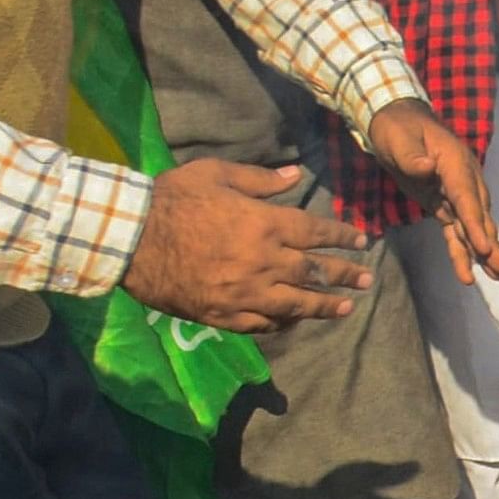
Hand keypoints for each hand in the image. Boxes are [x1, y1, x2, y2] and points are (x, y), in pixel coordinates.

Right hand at [122, 161, 369, 333]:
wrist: (131, 239)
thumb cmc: (173, 199)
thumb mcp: (217, 174)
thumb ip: (260, 179)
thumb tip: (296, 175)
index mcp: (265, 224)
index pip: (316, 233)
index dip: (342, 238)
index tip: (361, 243)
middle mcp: (262, 262)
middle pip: (313, 271)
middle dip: (344, 274)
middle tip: (367, 279)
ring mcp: (243, 293)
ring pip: (295, 304)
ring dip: (324, 306)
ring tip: (347, 307)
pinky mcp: (222, 315)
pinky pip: (261, 324)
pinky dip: (282, 323)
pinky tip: (295, 321)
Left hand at [365, 101, 498, 285]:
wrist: (399, 121)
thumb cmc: (398, 129)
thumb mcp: (399, 139)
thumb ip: (412, 156)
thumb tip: (427, 168)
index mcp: (455, 164)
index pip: (467, 198)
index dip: (475, 224)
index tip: (485, 248)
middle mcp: (464, 180)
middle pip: (479, 216)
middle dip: (490, 244)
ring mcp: (457, 193)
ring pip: (473, 226)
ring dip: (485, 252)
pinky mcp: (445, 204)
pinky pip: (456, 230)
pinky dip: (463, 250)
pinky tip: (469, 274)